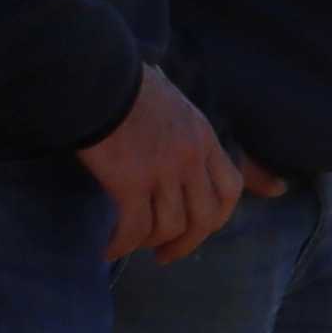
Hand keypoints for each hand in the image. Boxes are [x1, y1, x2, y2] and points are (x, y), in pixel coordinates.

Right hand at [77, 70, 240, 264]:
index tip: (208, 230)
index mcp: (205, 137)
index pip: (231, 185)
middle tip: (167, 254)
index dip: (221, 214)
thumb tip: (174, 108)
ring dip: (152, 244)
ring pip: (172, 226)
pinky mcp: (131, 183)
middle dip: (188, 242)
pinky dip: (122, 246)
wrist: (99, 78)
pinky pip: (134, 228)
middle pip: (207, 216)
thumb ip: (182, 120)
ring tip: (133, 247)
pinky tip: (108, 251)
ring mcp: (165, 171)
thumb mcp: (174, 101)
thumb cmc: (128, 85)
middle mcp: (192, 158)